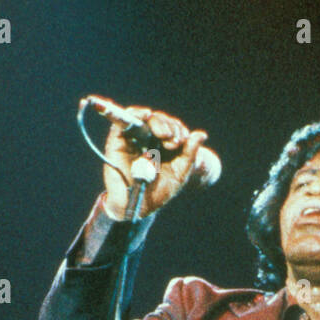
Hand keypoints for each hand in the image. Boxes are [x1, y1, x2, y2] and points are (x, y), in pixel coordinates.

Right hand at [101, 104, 209, 218]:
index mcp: (162, 146)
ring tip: (165, 135)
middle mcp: (147, 140)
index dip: (178, 129)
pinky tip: (146, 115)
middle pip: (159, 120)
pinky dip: (135, 113)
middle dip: (169, 126)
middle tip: (173, 142)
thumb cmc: (158, 192)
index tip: (181, 142)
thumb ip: (190, 154)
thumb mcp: (180, 173)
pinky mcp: (118, 140)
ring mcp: (133, 139)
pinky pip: (123, 120)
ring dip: (157, 121)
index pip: (171, 127)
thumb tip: (202, 134)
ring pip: (144, 118)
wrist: (138, 206)